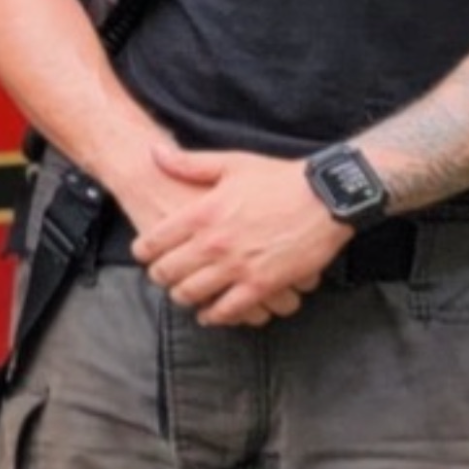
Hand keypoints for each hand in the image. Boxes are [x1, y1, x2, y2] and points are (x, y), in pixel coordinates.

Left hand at [132, 144, 347, 327]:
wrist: (324, 197)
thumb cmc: (279, 178)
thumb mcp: (231, 163)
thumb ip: (189, 163)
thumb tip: (154, 153)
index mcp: (202, 213)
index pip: (154, 242)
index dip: (143, 251)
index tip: (144, 254)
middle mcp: (213, 243)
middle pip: (167, 273)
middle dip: (159, 277)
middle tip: (161, 276)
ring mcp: (236, 267)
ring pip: (191, 295)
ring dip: (183, 297)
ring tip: (184, 294)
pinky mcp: (260, 285)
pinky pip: (227, 311)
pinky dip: (214, 316)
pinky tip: (210, 313)